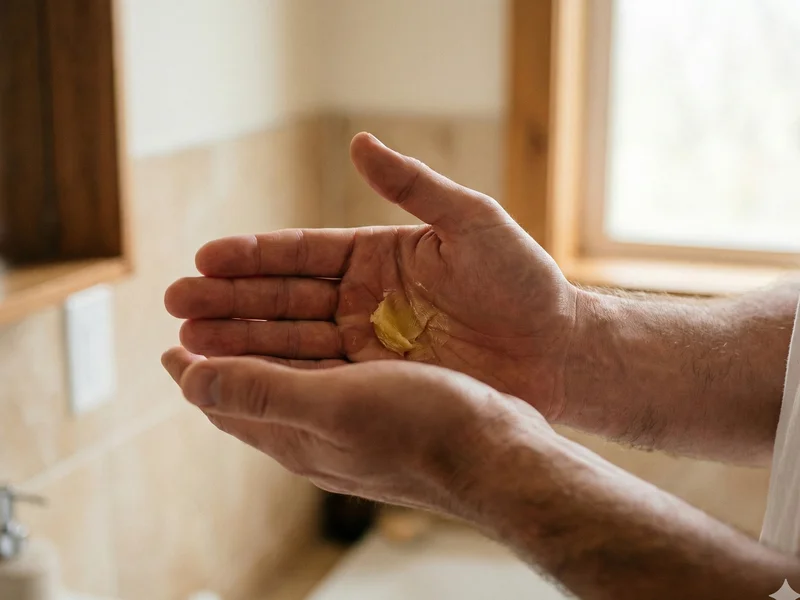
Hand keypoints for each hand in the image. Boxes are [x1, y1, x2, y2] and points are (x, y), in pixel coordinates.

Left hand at [161, 347, 550, 512]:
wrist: (496, 454)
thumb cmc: (424, 429)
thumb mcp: (336, 403)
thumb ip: (263, 391)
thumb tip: (192, 380)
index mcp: (295, 434)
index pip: (224, 402)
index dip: (194, 370)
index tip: (172, 342)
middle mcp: (315, 434)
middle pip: (252, 389)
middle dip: (222, 352)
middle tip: (202, 319)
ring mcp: (348, 424)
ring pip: (289, 380)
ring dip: (262, 347)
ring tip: (247, 318)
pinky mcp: (379, 412)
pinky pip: (326, 377)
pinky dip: (308, 351)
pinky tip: (320, 339)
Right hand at [165, 133, 576, 419]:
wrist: (558, 350)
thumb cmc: (523, 280)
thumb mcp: (471, 222)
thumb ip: (413, 186)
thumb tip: (358, 142)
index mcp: (378, 255)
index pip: (302, 252)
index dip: (253, 255)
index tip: (205, 257)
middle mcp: (363, 298)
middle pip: (284, 299)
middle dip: (229, 301)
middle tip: (176, 304)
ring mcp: (368, 342)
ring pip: (292, 341)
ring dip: (241, 340)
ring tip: (189, 342)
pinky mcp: (379, 381)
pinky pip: (320, 378)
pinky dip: (279, 377)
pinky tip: (237, 378)